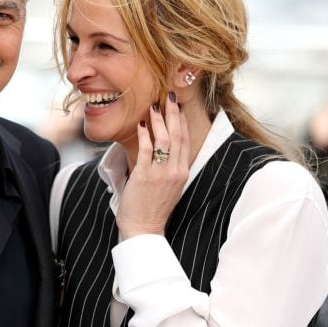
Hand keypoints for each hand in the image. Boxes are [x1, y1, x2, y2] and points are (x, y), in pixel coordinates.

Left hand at [116, 94, 189, 238]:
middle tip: (169, 97)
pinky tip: (142, 124)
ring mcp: (161, 174)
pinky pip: (146, 150)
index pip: (185, 141)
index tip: (178, 107)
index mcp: (182, 173)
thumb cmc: (153, 208)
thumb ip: (168, 168)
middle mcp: (175, 172)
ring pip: (164, 140)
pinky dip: (145, 135)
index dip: (182, 121)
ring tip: (154, 106)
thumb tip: (160, 149)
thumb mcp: (169, 186)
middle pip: (178, 136)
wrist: (145, 229)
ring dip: (159, 121)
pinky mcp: (145, 177)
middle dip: (174, 114)